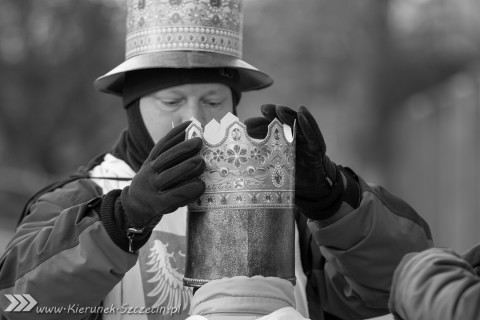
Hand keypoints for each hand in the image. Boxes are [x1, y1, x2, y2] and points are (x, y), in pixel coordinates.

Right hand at [121, 121, 205, 229]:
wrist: (135, 206)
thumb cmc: (155, 183)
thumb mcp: (157, 168)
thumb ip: (171, 159)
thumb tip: (195, 142)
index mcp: (151, 161)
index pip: (162, 145)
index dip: (175, 133)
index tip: (190, 124)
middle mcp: (150, 172)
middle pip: (165, 158)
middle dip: (182, 148)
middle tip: (199, 141)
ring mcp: (153, 188)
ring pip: (169, 175)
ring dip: (186, 167)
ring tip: (202, 161)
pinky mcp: (159, 204)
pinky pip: (174, 195)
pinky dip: (188, 190)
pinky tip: (201, 185)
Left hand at [245, 105, 350, 219]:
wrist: (312, 187)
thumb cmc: (292, 173)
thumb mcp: (274, 166)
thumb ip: (263, 155)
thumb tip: (244, 147)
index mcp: (282, 140)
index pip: (270, 129)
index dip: (260, 124)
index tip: (248, 123)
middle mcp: (294, 138)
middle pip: (284, 122)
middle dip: (274, 114)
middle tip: (264, 109)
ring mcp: (306, 142)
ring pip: (297, 125)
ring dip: (288, 115)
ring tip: (279, 109)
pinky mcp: (316, 149)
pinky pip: (312, 136)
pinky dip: (308, 124)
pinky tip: (301, 113)